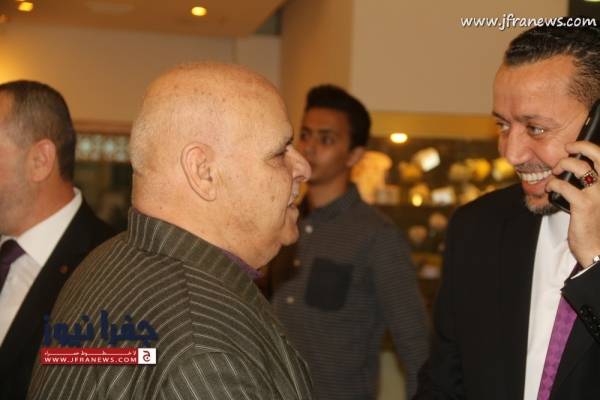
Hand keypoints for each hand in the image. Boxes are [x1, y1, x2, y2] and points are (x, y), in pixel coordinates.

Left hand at [545, 141, 599, 267]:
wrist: (598, 248)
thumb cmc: (596, 224)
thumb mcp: (596, 200)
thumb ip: (590, 184)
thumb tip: (574, 167)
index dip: (588, 146)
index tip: (574, 145)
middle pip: (598, 155)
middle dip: (580, 146)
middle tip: (566, 148)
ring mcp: (598, 194)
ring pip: (579, 167)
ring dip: (562, 165)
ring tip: (555, 173)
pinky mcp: (584, 204)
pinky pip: (564, 185)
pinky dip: (553, 184)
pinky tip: (550, 188)